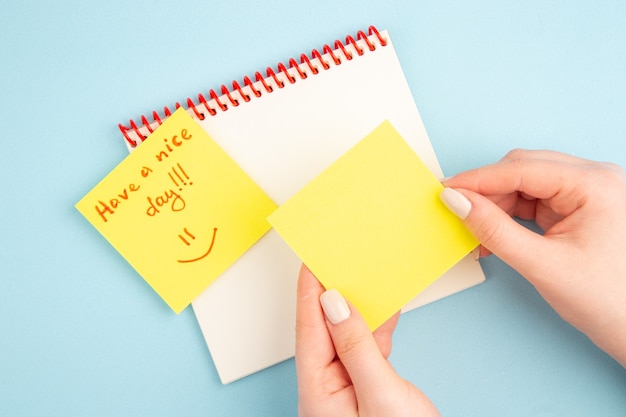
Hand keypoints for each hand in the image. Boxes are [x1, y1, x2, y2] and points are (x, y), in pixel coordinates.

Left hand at [296, 264, 439, 416]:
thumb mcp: (381, 394)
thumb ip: (356, 348)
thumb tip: (335, 305)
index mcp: (318, 394)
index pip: (308, 332)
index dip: (309, 293)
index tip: (312, 262)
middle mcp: (327, 390)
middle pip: (324, 332)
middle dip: (331, 296)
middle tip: (337, 261)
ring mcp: (348, 389)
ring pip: (347, 337)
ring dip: (358, 309)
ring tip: (363, 277)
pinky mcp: (368, 389)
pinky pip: (366, 349)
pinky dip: (376, 328)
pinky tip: (384, 309)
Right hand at [441, 149, 625, 365]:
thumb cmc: (606, 299)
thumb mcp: (542, 264)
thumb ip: (494, 230)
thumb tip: (457, 202)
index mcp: (594, 185)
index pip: (521, 169)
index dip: (477, 179)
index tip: (445, 191)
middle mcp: (592, 180)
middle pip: (521, 170)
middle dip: (486, 192)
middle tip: (455, 211)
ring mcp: (584, 193)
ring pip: (523, 185)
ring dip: (494, 206)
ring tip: (475, 233)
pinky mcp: (575, 208)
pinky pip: (531, 201)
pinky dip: (507, 216)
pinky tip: (492, 235)